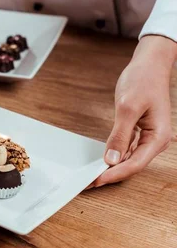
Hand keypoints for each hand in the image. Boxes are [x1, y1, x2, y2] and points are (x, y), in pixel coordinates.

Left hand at [92, 35, 175, 187]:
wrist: (149, 65)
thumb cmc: (143, 81)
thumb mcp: (128, 107)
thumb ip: (120, 134)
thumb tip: (113, 159)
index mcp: (158, 137)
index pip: (135, 164)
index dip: (114, 174)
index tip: (96, 181)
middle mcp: (156, 141)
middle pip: (133, 165)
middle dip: (112, 174)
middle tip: (89, 182)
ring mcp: (149, 137)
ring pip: (130, 159)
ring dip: (112, 167)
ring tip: (92, 175)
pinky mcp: (141, 132)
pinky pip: (128, 149)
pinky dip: (115, 155)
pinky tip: (103, 161)